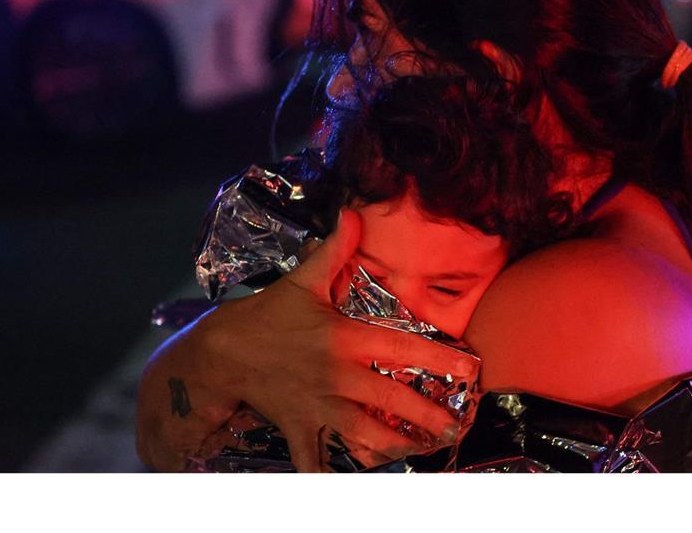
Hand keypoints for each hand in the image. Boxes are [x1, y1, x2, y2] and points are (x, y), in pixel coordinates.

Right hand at [192, 209, 474, 471]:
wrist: (221, 351)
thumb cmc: (267, 314)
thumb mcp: (302, 279)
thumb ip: (334, 249)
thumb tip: (354, 213)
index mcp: (344, 338)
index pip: (402, 350)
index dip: (440, 359)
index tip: (470, 369)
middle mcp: (337, 376)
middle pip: (392, 402)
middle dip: (429, 418)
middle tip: (456, 426)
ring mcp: (318, 405)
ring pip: (364, 436)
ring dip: (396, 447)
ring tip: (424, 450)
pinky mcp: (299, 426)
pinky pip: (315, 460)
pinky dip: (330, 474)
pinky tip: (357, 479)